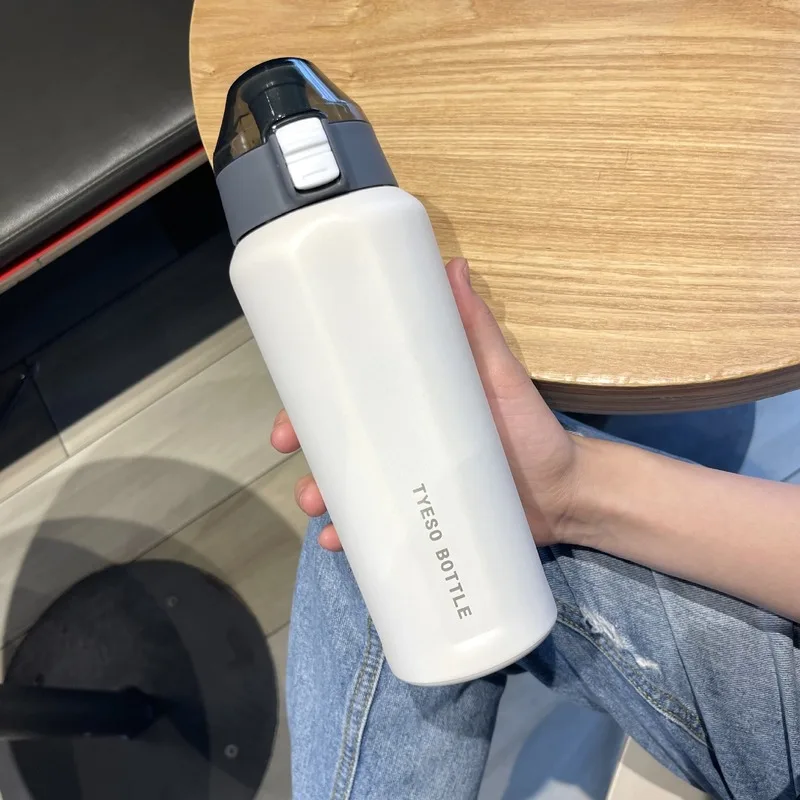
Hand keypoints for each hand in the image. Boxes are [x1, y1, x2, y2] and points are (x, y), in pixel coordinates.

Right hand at [271, 257, 580, 550]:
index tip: (289, 415)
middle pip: (338, 444)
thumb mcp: (501, 376)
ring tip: (318, 508)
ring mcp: (409, 483)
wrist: (564, 497)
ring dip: (322, 496)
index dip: (311, 403)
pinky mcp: (420, 519)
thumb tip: (452, 265)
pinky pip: (377, 528)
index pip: (350, 398)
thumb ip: (477, 329)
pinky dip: (351, 535)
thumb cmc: (532, 430)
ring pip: (349, 488)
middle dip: (307, 452)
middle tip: (293, 459)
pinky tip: (338, 540)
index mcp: (411, 403)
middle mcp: (402, 441)